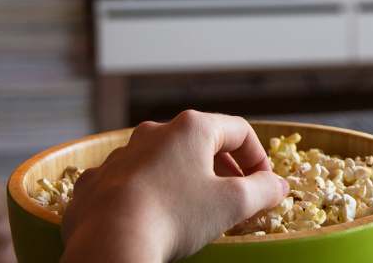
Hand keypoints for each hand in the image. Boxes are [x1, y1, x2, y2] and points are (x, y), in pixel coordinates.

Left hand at [60, 111, 289, 262]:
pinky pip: (127, 183)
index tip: (264, 185)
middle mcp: (153, 133)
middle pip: (199, 143)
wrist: (110, 244)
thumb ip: (264, 190)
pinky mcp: (94, 183)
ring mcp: (119, 157)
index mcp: (190, 129)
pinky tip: (151, 218)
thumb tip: (278, 185)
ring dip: (182, 180)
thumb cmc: (176, 216)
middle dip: (221, 169)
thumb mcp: (233, 203)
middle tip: (234, 198)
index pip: (238, 130)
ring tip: (192, 210)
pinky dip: (145, 196)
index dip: (258, 157)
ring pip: (161, 162)